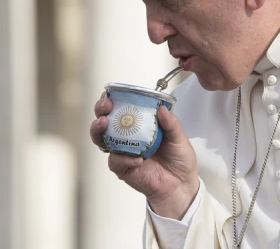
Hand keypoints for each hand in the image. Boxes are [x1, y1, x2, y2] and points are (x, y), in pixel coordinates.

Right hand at [91, 92, 199, 218]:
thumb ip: (171, 123)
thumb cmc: (179, 159)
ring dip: (99, 130)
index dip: (114, 100)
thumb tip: (162, 108)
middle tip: (106, 107)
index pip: (123, 108)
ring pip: (101, 139)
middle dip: (101, 111)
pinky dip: (124, 158)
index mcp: (141, 125)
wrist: (180, 184)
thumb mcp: (179, 138)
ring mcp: (122, 152)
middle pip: (106, 120)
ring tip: (105, 124)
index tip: (112, 94)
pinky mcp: (121, 168)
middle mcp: (128, 136)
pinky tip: (138, 160)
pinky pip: (115, 160)